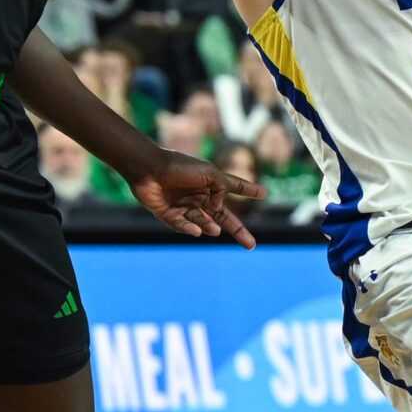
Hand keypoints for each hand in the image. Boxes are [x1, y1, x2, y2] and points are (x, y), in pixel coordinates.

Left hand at [131, 150, 260, 247]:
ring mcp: (185, 206)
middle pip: (223, 216)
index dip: (249, 190)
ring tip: (215, 230)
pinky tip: (197, 230)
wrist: (148, 169)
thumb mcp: (209, 173)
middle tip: (251, 245)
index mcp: (210, 182)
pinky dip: (191, 229)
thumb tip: (219, 208)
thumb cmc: (179, 166)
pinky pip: (183, 226)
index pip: (235, 186)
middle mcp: (200, 195)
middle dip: (238, 230)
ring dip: (210, 227)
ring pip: (203, 223)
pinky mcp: (169, 215)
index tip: (264, 193)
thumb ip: (222, 188)